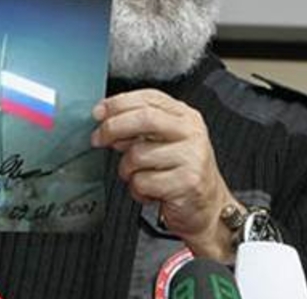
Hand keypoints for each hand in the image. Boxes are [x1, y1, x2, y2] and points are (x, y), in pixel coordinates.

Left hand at [92, 89, 241, 260]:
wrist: (208, 207)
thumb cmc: (180, 171)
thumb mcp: (163, 141)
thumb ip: (139, 127)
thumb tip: (105, 120)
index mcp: (184, 115)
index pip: (148, 98)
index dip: (119, 103)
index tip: (98, 112)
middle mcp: (190, 131)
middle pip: (144, 118)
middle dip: (114, 127)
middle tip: (98, 139)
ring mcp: (192, 155)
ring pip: (138, 154)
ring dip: (126, 169)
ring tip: (137, 175)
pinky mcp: (188, 181)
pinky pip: (144, 181)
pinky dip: (137, 189)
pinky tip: (149, 191)